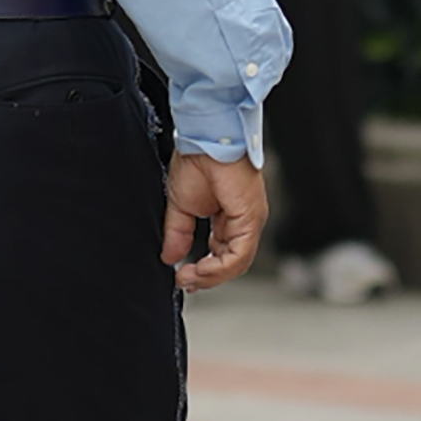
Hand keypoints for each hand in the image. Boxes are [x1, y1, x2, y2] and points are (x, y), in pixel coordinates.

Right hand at [162, 152, 268, 292]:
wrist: (204, 139)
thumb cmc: (197, 159)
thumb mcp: (180, 205)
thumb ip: (177, 234)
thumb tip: (169, 257)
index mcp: (229, 217)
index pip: (222, 254)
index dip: (203, 270)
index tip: (182, 276)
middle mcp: (242, 221)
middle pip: (231, 263)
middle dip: (206, 277)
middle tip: (185, 282)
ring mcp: (249, 220)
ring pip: (237, 263)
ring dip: (211, 276)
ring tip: (189, 277)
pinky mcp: (250, 218)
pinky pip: (239, 254)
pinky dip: (218, 267)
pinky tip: (200, 269)